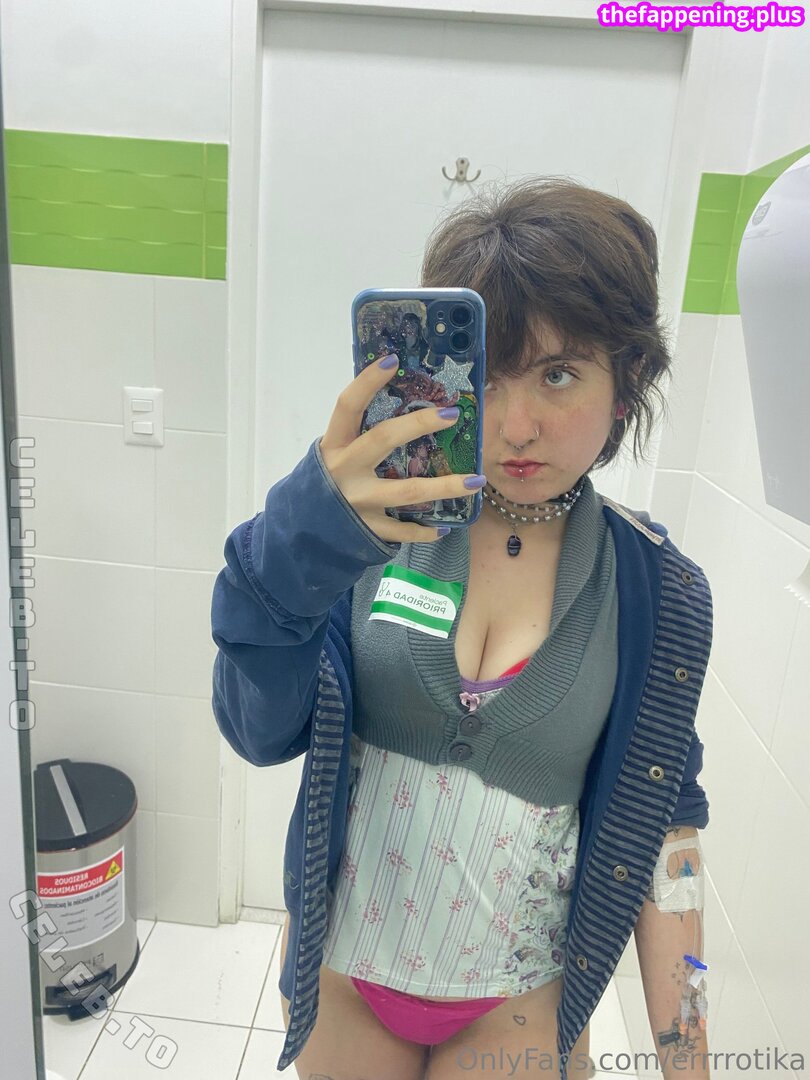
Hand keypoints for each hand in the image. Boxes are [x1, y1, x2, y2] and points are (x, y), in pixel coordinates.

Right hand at [319, 354, 484, 543]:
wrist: (300, 530)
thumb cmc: (325, 482)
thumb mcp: (333, 454)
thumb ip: (357, 435)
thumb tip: (398, 401)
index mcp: (333, 446)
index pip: (347, 406)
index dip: (368, 381)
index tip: (393, 360)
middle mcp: (344, 471)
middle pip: (383, 439)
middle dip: (418, 424)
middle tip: (451, 414)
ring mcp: (357, 502)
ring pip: (407, 491)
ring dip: (445, 486)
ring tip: (476, 480)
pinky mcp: (367, 529)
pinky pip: (402, 530)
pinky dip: (425, 530)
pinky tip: (445, 526)